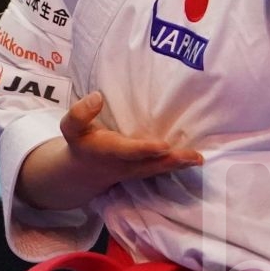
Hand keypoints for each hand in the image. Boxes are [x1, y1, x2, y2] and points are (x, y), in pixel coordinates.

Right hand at [14, 91, 202, 210]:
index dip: (144, 149)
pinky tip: (195, 159)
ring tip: (199, 158)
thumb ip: (79, 113)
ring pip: (159, 170)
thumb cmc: (81, 143)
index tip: (162, 144)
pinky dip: (177, 166)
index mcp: (107, 151)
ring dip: (179, 165)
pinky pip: (161, 170)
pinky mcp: (142, 172)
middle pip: (150, 164)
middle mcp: (124, 164)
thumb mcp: (70, 128)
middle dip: (172, 161)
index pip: (127, 151)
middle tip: (194, 156)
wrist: (80, 173)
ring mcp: (135, 171)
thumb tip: (97, 97)